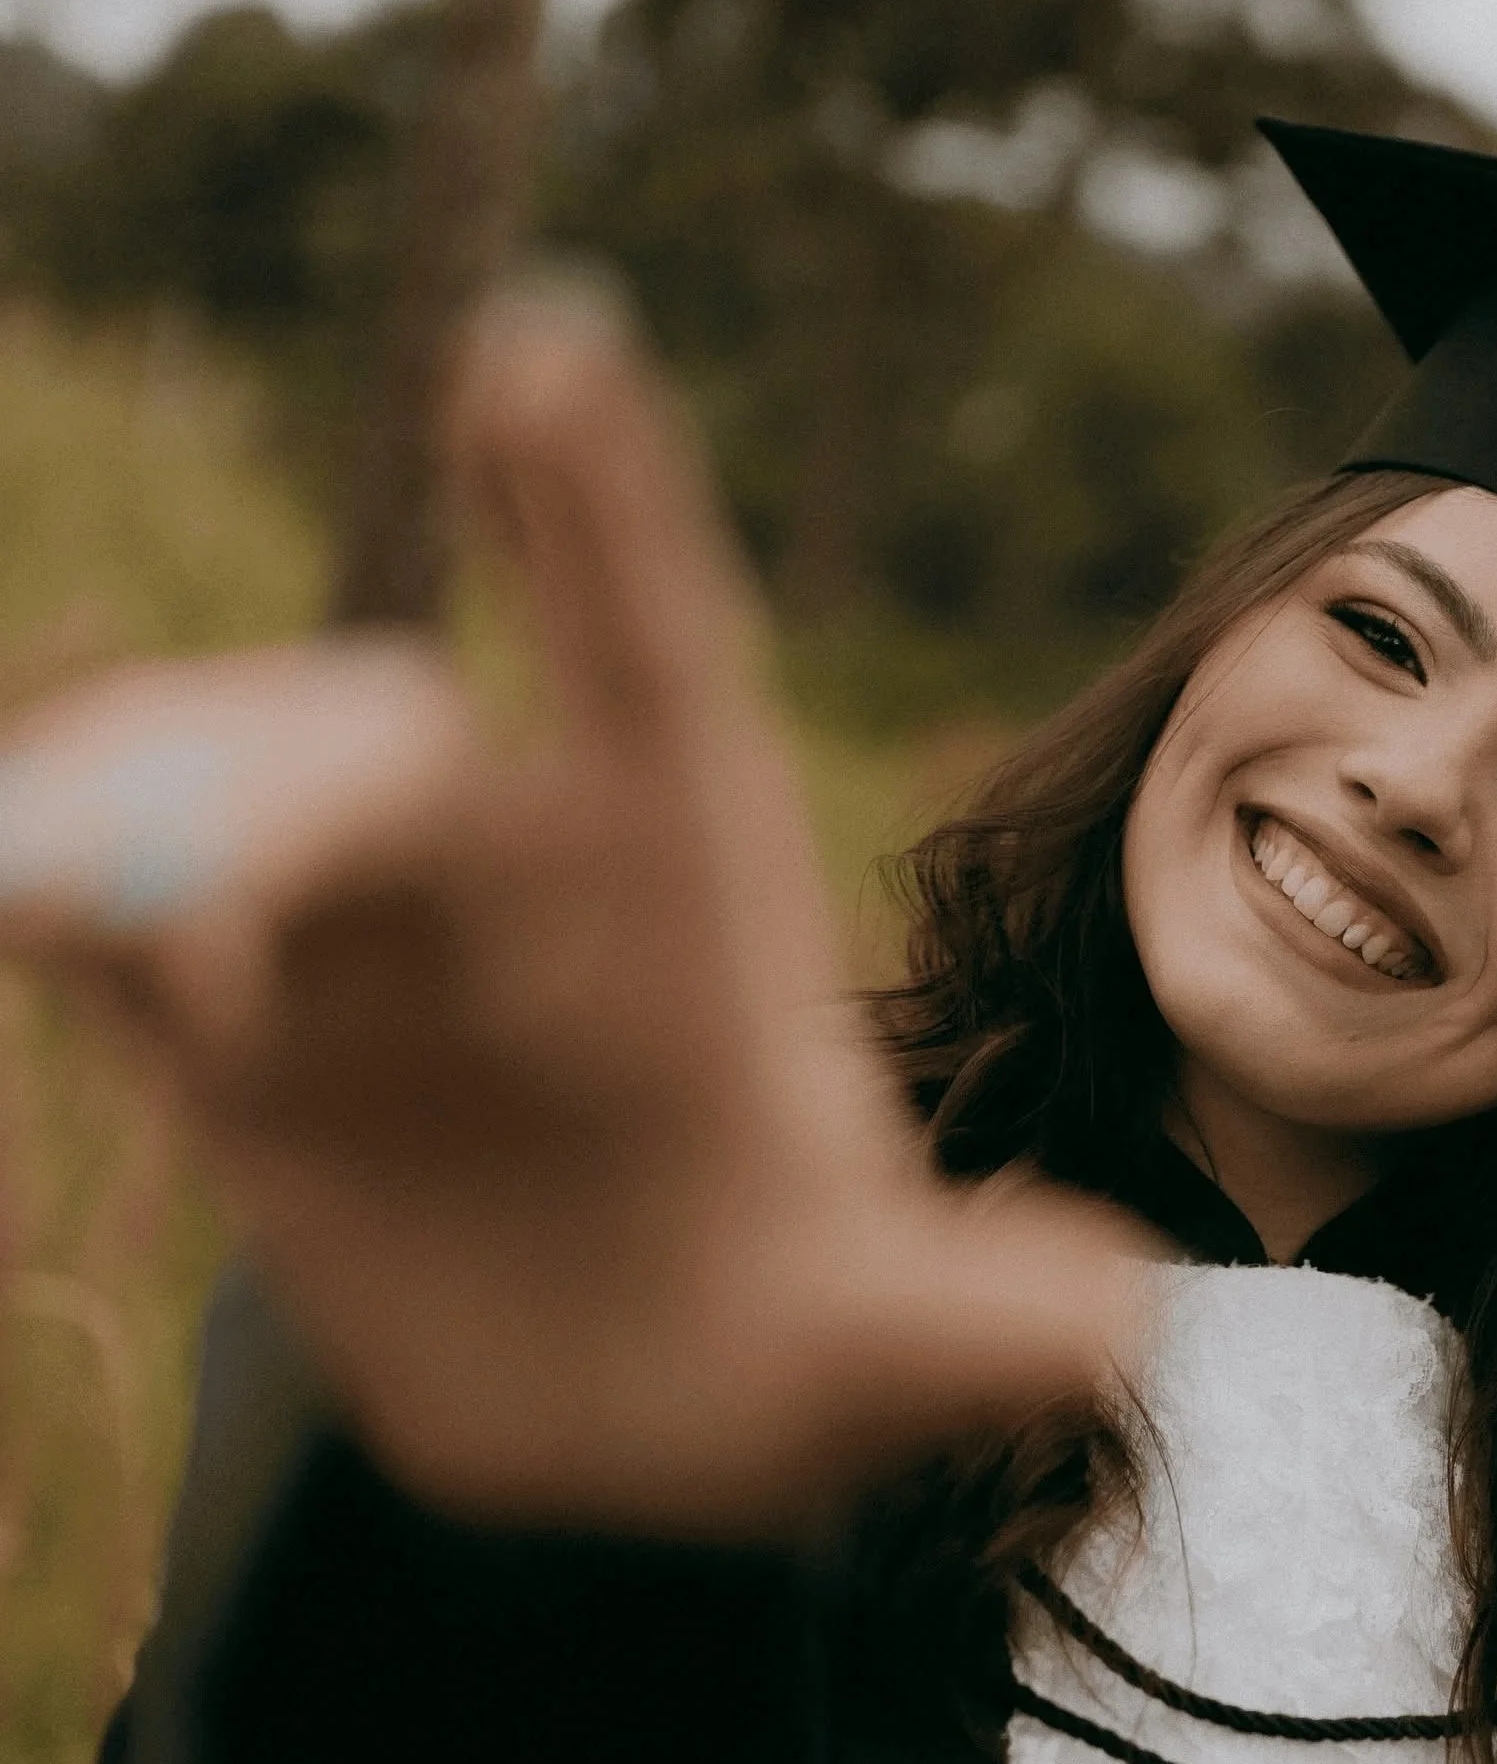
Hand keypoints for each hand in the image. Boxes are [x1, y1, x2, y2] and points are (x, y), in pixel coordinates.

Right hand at [0, 292, 1149, 1526]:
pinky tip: (11, 869)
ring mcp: (358, 951)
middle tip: (276, 833)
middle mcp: (512, 881)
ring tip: (80, 809)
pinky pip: (103, 916)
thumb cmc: (808, 1335)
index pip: (651, 666)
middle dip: (323, 768)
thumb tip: (1119, 1324)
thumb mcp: (903, 1349)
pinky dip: (43, 869)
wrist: (647, 1411)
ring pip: (226, 818)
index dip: (596, 515)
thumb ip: (989, 1325)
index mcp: (697, 888)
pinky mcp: (227, 1043)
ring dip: (149, 794)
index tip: (537, 352)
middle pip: (397, 764)